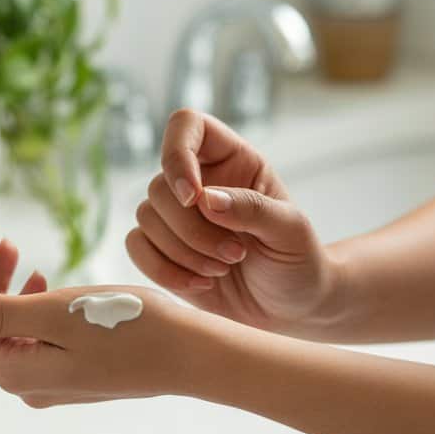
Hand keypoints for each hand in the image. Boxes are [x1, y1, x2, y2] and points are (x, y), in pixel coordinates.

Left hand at [0, 233, 193, 406]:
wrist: (189, 354)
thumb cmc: (128, 327)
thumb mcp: (56, 313)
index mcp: (14, 370)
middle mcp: (26, 383)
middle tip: (4, 240)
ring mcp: (49, 380)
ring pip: (8, 330)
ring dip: (6, 289)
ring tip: (21, 254)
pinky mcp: (72, 372)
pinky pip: (33, 337)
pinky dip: (31, 305)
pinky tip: (45, 282)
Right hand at [126, 109, 341, 334]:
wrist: (289, 307)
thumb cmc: (298, 261)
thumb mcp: (291, 231)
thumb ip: (253, 208)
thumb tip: (206, 199)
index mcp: (232, 160)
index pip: (186, 125)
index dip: (178, 154)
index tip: (194, 197)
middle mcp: (198, 181)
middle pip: (160, 185)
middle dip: (192, 228)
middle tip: (236, 254)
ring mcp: (175, 216)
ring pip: (145, 217)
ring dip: (183, 252)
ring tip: (222, 269)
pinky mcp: (161, 250)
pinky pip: (136, 248)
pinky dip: (164, 270)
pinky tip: (201, 283)